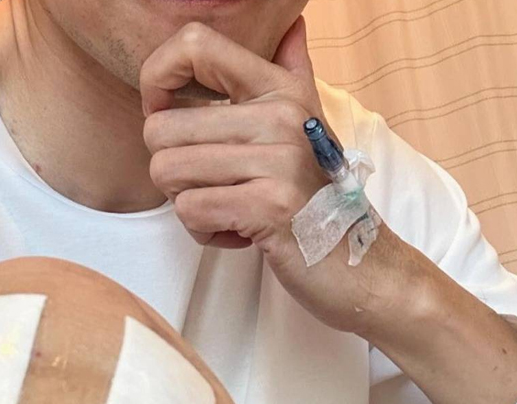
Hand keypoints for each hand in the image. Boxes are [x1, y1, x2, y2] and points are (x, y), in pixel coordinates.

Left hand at [140, 16, 412, 335]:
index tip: (165, 115)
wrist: (360, 264)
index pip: (192, 45)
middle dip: (172, 170)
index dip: (156, 80)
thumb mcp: (310, 126)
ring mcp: (277, 159)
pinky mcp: (269, 205)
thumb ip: (294, 72)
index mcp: (279, 89)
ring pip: (166, 171)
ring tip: (229, 209)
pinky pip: (189, 211)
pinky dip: (204, 232)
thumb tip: (292, 25)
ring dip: (187, 203)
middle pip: (159, 128)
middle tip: (212, 187)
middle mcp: (279, 115)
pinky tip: (239, 233)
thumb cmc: (317, 197)